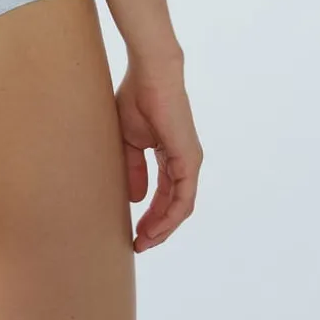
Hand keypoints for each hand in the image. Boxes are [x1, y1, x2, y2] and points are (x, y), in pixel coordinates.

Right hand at [115, 56, 202, 251]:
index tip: (133, 231)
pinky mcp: (189, 160)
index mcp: (170, 154)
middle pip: (173, 206)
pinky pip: (183, 199)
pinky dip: (169, 217)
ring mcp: (189, 162)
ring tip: (143, 241)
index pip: (164, 194)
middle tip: (138, 244)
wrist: (151, 75)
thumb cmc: (138, 97)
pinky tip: (154, 228)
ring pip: (180, 207)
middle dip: (156, 228)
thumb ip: (134, 168)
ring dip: (162, 228)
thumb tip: (135, 198)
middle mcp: (183, 162)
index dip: (150, 215)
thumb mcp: (130, 140)